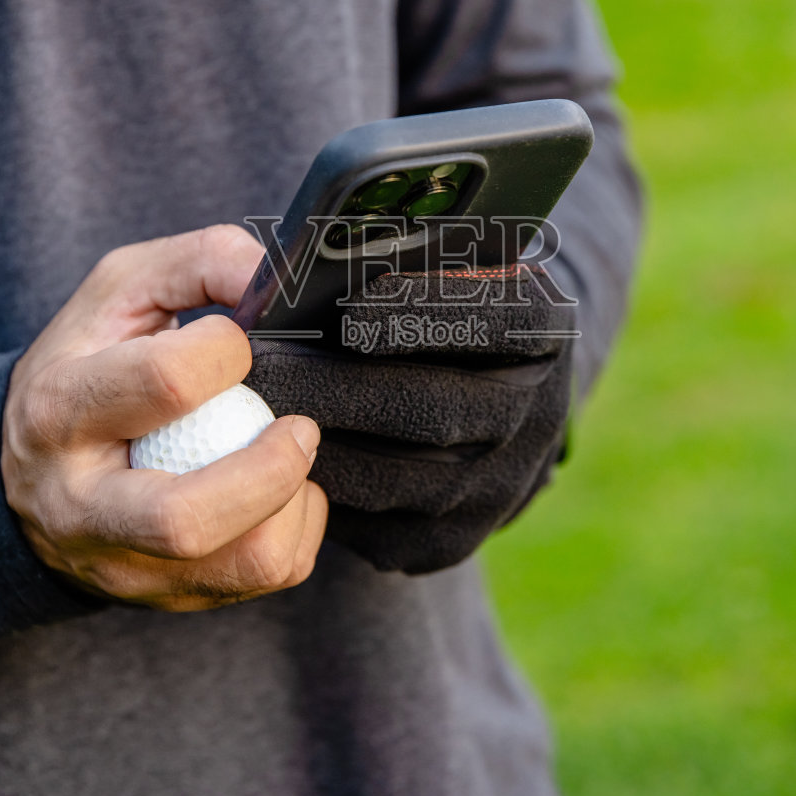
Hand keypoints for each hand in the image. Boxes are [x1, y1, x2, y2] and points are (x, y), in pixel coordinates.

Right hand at [1, 225, 327, 610]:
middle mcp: (80, 505)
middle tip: (299, 427)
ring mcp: (122, 567)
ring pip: (240, 565)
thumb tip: (274, 277)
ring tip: (288, 458)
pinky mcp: (166, 598)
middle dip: (271, 469)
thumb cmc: (89, 363)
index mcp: (59, 410)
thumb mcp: (122, 289)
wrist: (27, 471)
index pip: (164, 383)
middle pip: (186, 519)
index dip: (226, 350)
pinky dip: (296, 532)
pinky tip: (276, 494)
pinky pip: (263, 580)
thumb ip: (200, 263)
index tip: (236, 341)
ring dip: (292, 504)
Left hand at [244, 265, 573, 574]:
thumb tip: (326, 257)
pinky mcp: (452, 539)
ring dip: (323, 449)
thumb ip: (405, 255)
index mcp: (541, 330)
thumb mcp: (443, 268)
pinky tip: (279, 468)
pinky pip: (380, 529)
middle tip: (264, 371)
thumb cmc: (436, 313)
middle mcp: (534, 412)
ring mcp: (499, 486)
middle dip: (342, 390)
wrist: (478, 405)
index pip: (496, 318)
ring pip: (402, 479)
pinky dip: (327, 499)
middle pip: (436, 409)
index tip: (349, 308)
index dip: (423, 314)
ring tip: (254, 417)